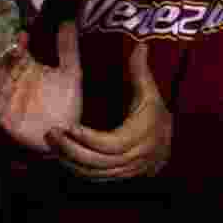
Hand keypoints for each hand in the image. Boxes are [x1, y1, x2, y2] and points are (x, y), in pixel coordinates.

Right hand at [0, 22, 82, 152]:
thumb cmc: (67, 103)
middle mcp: (17, 80)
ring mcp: (9, 96)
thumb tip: (68, 21)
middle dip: (2, 55)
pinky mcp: (3, 113)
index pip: (21, 52)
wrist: (64, 133)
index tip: (23, 34)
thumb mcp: (71, 74)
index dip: (20, 43)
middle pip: (5, 64)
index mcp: (31, 70)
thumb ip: (68, 49)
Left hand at [44, 42, 170, 179]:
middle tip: (51, 134)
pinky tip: (63, 156)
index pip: (111, 144)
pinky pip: (96, 177)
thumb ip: (140, 70)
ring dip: (70, 161)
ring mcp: (128, 170)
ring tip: (51, 144)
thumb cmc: (156, 112)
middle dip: (71, 150)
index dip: (89, 138)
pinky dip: (78, 169)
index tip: (69, 126)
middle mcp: (136, 156)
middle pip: (99, 161)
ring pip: (95, 173)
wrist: (171, 139)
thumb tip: (140, 45)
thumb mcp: (150, 91)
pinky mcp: (121, 176)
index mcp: (142, 135)